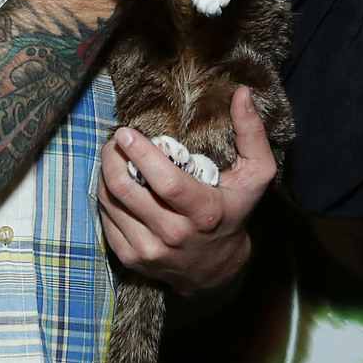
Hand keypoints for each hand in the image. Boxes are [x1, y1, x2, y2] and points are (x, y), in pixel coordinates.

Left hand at [96, 88, 275, 294]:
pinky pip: (106, 220)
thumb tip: (242, 93)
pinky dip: (106, 196)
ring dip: (106, 173)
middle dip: (113, 158)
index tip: (126, 132)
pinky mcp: (132, 258)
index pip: (165, 182)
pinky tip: (114, 183)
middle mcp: (173, 235)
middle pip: (128, 190)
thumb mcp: (256, 175)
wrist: (217, 269)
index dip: (141, 155)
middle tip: (114, 140)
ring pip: (111, 203)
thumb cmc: (235, 212)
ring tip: (112, 156)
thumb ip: (252, 134)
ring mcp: (149, 250)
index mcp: (204, 212)